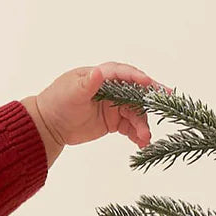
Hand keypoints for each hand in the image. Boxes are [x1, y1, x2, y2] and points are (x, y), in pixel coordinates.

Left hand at [34, 62, 170, 148]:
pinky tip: (141, 143)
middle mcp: (112, 89)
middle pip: (136, 94)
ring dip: (143, 124)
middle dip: (149, 102)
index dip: (137, 77)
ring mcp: (114, 106)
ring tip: (145, 138)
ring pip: (135, 113)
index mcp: (101, 76)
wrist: (49, 125)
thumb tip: (100, 72)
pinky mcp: (114, 122)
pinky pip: (131, 127)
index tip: (148, 83)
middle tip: (165, 104)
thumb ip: (88, 84)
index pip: (123, 74)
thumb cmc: (57, 102)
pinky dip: (137, 134)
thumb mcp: (72, 92)